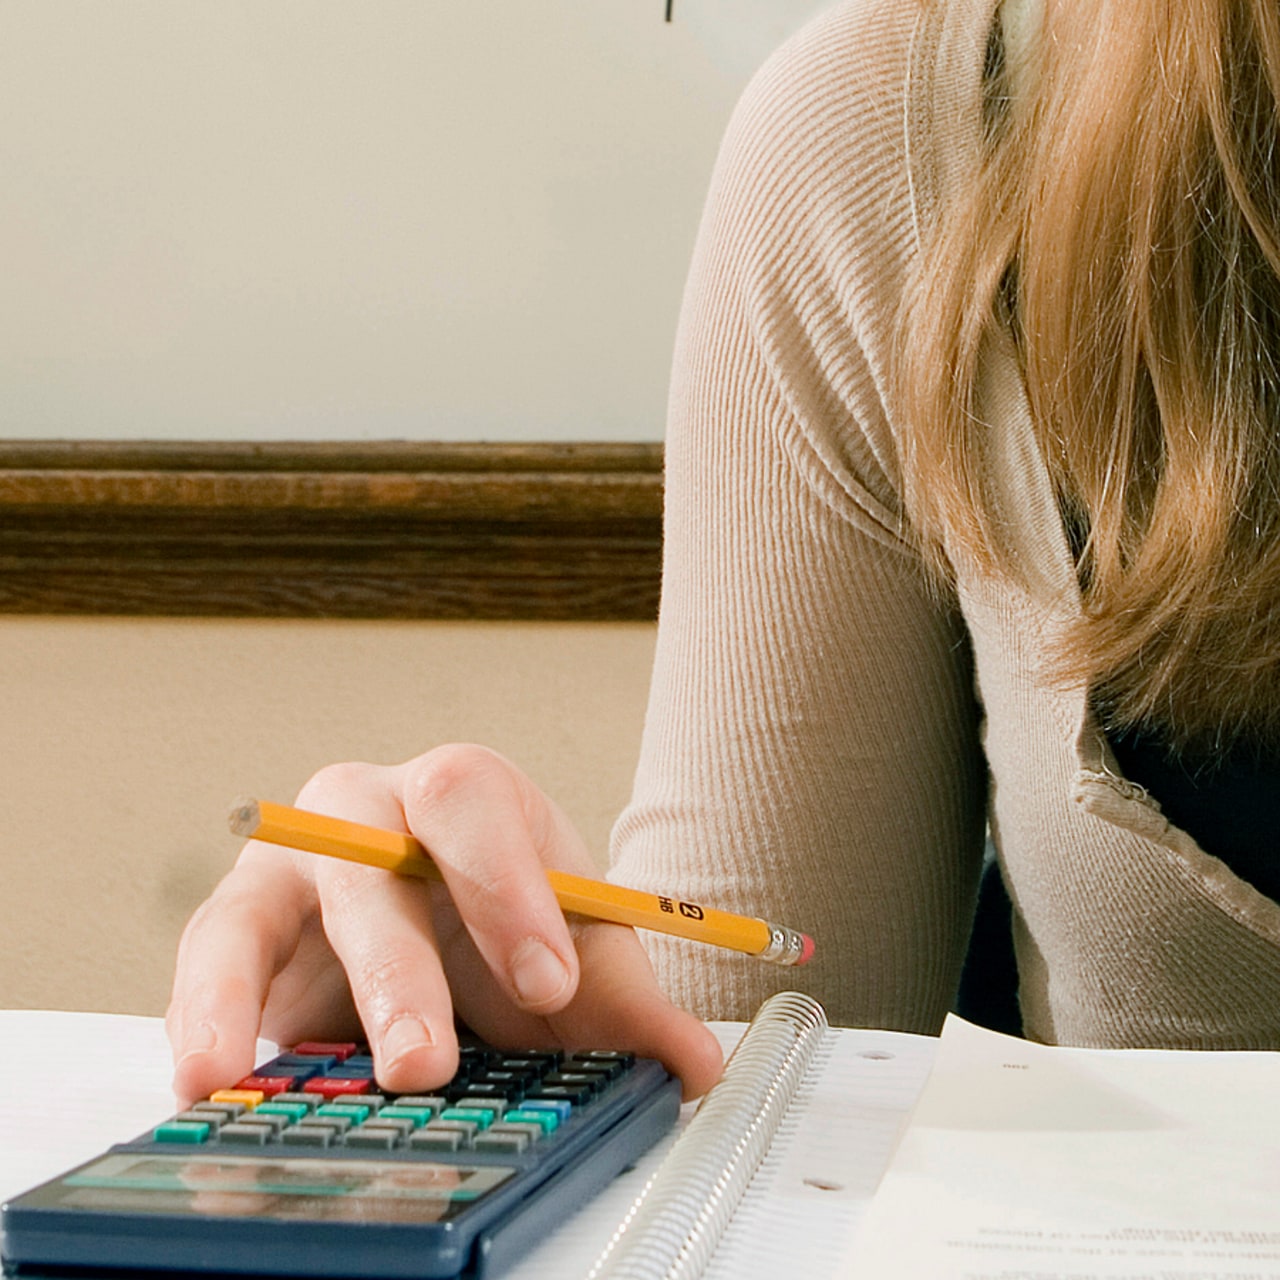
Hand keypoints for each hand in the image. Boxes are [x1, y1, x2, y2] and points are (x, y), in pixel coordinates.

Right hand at [166, 745, 723, 1106]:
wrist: (445, 916)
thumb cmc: (504, 919)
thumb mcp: (570, 953)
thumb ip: (626, 1007)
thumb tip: (695, 1066)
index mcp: (462, 796)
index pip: (472, 802)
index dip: (506, 885)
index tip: (551, 983)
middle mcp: (365, 811)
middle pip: (364, 853)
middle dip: (396, 965)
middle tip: (424, 1064)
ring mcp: (290, 866)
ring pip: (255, 903)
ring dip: (245, 991)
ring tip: (237, 1078)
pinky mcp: (235, 930)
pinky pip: (203, 962)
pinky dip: (199, 1019)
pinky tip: (206, 1081)